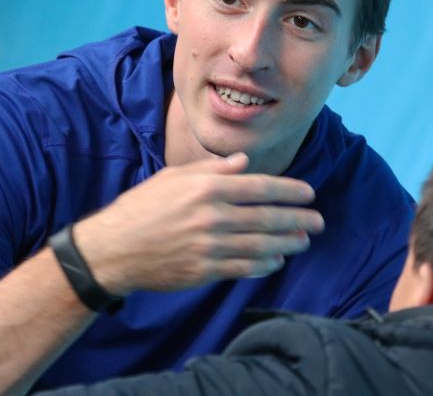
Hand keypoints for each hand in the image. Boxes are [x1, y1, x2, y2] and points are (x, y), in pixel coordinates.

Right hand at [73, 153, 323, 294]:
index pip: (261, 187)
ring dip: (288, 242)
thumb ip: (210, 168)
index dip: (290, 191)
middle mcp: (213, 216)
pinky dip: (265, 264)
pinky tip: (276, 260)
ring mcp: (210, 246)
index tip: (309, 193)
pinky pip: (244, 268)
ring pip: (261, 244)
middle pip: (268, 217)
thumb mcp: (172, 177)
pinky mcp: (205, 270)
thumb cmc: (141, 208)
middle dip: (298, 218)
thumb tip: (244, 161)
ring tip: (304, 240)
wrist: (114, 248)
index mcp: (206, 188)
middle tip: (318, 220)